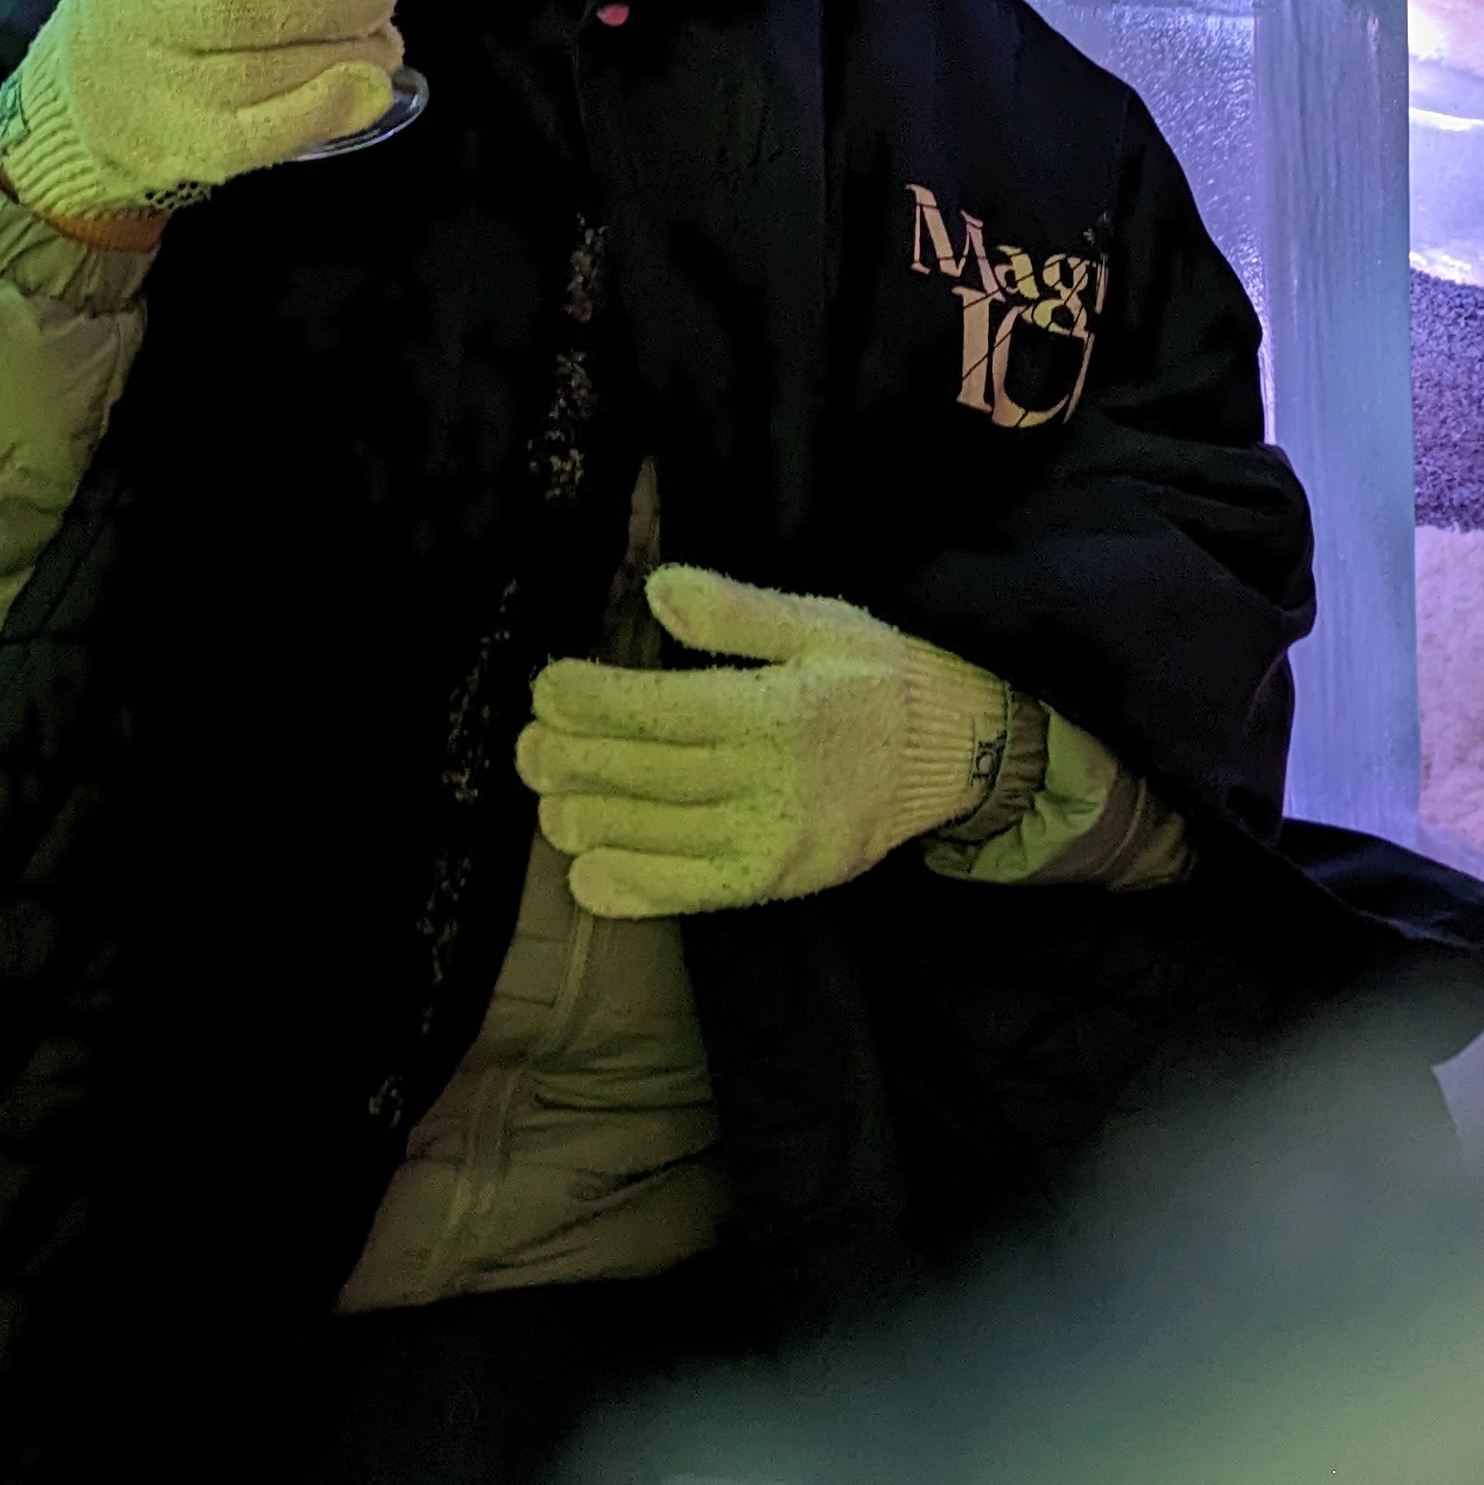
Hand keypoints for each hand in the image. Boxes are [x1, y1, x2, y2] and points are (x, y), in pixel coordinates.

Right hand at [0, 0, 401, 237]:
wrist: (80, 108)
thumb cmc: (144, 9)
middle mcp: (140, 32)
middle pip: (248, 16)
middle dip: (333, 3)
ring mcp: (166, 98)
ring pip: (270, 73)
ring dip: (348, 55)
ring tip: (383, 40)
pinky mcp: (196, 150)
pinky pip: (269, 134)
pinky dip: (329, 109)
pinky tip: (371, 87)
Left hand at [518, 565, 1010, 917]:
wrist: (955, 753)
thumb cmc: (879, 675)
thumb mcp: (821, 622)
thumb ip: (737, 611)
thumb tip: (657, 589)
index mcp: (781, 709)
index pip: (665, 710)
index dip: (595, 702)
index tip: (547, 688)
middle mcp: (774, 781)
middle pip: (649, 775)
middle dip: (574, 759)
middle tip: (528, 745)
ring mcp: (774, 841)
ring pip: (657, 837)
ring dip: (589, 819)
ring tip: (548, 795)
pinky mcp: (775, 882)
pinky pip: (690, 894)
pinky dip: (631, 888)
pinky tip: (587, 870)